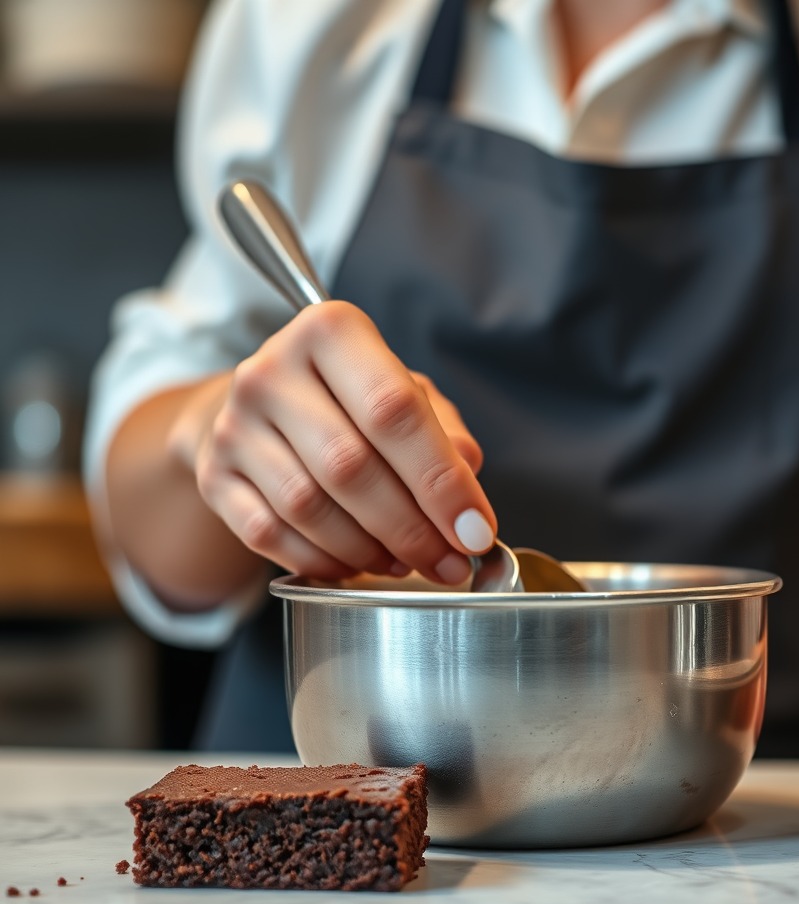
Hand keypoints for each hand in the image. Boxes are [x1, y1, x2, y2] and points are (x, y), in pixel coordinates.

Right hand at [170, 301, 496, 585]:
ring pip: (308, 506)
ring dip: (368, 550)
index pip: (394, 411)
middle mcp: (271, 370)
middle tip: (449, 562)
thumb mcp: (408, 393)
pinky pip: (268, 534)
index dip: (441, 481)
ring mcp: (233, 424)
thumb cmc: (351, 399)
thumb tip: (466, 503)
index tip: (475, 530)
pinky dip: (321, 560)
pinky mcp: (213, 474)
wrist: (263, 405)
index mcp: (331, 331)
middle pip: (350, 465)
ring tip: (406, 563)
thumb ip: (445, 436)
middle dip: (411, 528)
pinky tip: (355, 565)